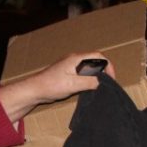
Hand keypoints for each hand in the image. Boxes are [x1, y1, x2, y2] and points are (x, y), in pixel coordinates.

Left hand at [0, 52, 115, 122]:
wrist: (35, 90)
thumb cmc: (51, 85)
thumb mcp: (73, 84)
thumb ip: (89, 82)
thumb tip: (101, 82)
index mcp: (76, 59)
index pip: (98, 56)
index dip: (108, 66)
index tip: (110, 79)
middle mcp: (74, 60)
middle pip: (94, 61)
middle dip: (103, 71)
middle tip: (107, 84)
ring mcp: (70, 66)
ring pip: (88, 68)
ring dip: (95, 76)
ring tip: (99, 87)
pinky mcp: (67, 74)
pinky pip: (82, 74)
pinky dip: (88, 79)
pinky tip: (88, 89)